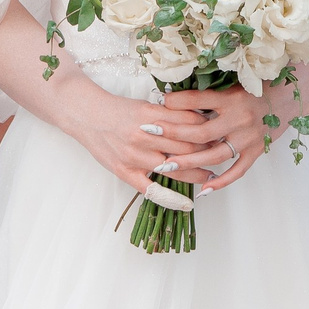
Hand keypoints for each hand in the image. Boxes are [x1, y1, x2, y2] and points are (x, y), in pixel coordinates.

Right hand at [61, 80, 241, 193]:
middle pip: (186, 146)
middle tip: (222, 155)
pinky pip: (150, 189)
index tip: (220, 134)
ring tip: (211, 176)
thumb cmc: (118, 109)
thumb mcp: (146, 104)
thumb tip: (200, 119)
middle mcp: (145, 134)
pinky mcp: (124, 171)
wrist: (86, 114)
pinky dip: (169, 198)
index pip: (190, 124)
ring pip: (174, 167)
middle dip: (207, 151)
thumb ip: (171, 113)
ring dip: (196, 173)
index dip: (209, 130)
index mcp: (152, 113)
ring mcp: (134, 155)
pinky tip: (186, 204)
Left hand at [160, 84, 291, 194]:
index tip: (158, 102)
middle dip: (173, 133)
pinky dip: (221, 181)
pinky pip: (237, 171)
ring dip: (189, 161)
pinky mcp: (257, 151)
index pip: (199, 100)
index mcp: (232, 99)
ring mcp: (249, 138)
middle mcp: (240, 119)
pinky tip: (203, 189)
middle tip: (150, 133)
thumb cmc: (258, 88)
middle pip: (201, 132)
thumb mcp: (233, 83)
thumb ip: (209, 93)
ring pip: (214, 155)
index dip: (177, 102)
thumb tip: (174, 96)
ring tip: (165, 165)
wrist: (290, 97)